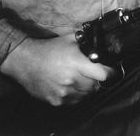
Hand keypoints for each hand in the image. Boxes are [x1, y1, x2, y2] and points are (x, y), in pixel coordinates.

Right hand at [0, 34, 114, 105]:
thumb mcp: (72, 39)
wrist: (26, 61)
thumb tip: (105, 41)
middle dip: (97, 79)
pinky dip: (77, 95)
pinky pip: (74, 101)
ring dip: (88, 88)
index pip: (102, 74)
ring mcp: (63, 92)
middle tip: (94, 73)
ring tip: (82, 79)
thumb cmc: (50, 49)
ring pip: (86, 95)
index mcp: (76, 63)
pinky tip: (72, 86)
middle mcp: (70, 79)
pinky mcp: (56, 101)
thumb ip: (89, 41)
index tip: (113, 71)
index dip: (111, 73)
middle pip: (95, 85)